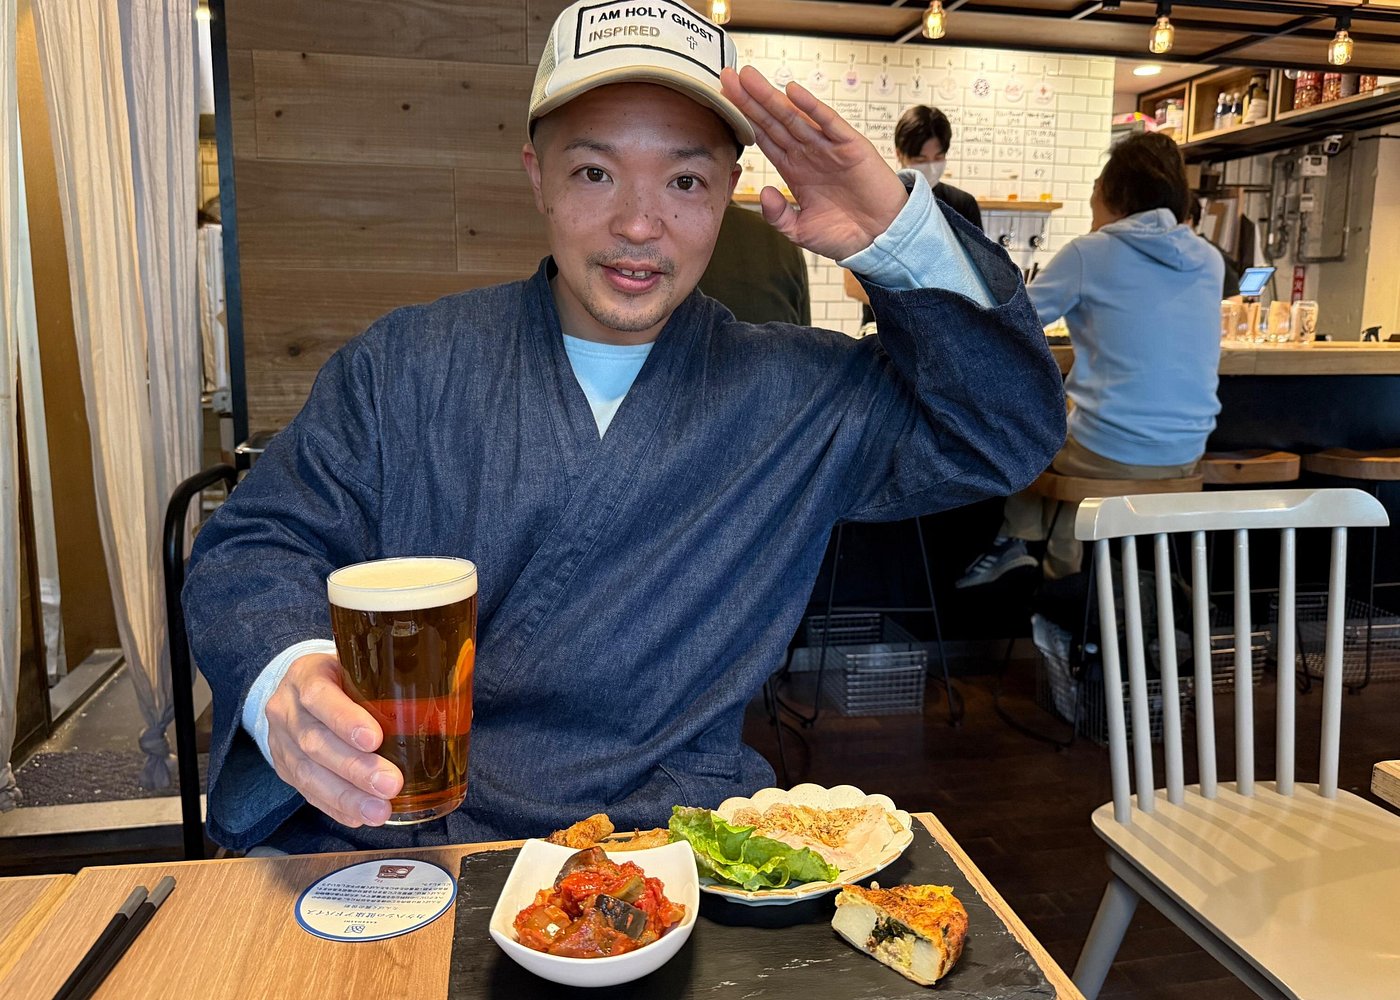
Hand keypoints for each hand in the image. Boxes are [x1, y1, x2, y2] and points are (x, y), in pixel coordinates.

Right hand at [264, 653, 402, 826]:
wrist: (296, 690)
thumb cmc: (341, 678)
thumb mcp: (356, 666)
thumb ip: (389, 682)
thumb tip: (454, 704)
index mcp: (307, 674)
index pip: (319, 695)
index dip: (345, 719)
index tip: (375, 739)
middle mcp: (288, 709)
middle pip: (316, 742)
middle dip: (355, 768)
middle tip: (391, 784)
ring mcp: (281, 741)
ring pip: (309, 774)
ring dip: (348, 796)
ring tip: (379, 811)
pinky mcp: (284, 768)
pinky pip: (308, 792)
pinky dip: (337, 807)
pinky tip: (360, 817)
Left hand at [720, 65, 907, 260]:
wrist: (880, 239)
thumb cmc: (843, 234)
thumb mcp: (801, 231)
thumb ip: (778, 216)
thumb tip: (763, 191)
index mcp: (795, 170)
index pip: (765, 138)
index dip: (745, 120)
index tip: (723, 102)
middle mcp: (808, 153)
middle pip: (774, 121)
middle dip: (750, 100)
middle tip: (728, 77)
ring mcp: (828, 147)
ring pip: (794, 116)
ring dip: (772, 97)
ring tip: (749, 78)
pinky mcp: (849, 146)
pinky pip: (827, 122)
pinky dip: (811, 106)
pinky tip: (792, 91)